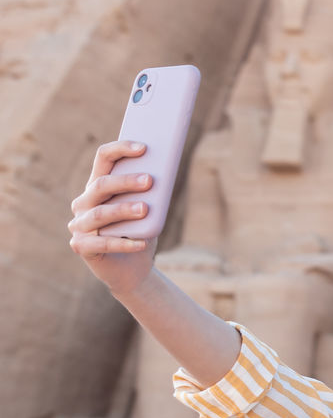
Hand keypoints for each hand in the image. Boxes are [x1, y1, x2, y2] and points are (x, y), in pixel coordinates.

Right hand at [68, 140, 157, 294]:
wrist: (133, 269)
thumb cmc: (140, 233)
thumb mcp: (149, 209)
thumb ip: (152, 192)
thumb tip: (168, 170)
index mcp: (98, 186)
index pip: (103, 159)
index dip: (120, 149)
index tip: (144, 148)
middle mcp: (83, 203)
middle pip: (101, 185)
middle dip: (125, 181)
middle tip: (150, 181)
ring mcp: (79, 225)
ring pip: (100, 213)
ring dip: (123, 210)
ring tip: (145, 209)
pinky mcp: (81, 246)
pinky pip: (102, 243)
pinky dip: (124, 243)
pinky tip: (142, 243)